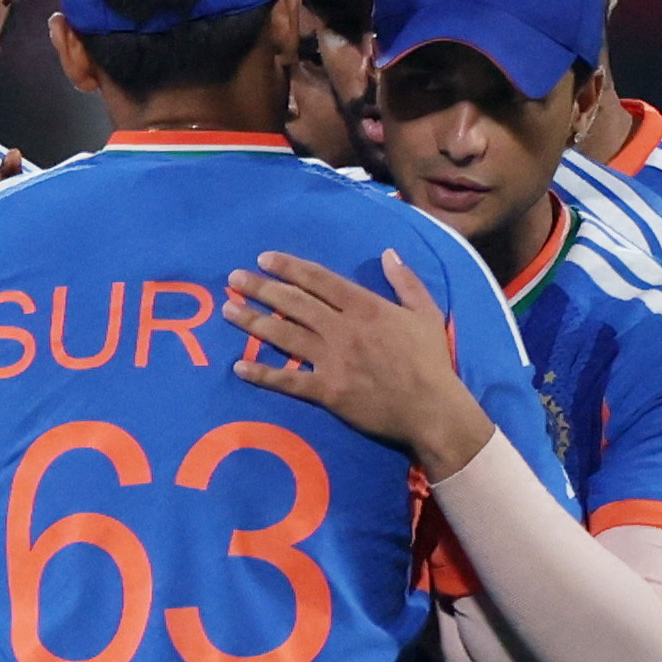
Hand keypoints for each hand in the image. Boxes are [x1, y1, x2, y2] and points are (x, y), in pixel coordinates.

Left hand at [220, 250, 495, 477]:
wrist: (432, 408)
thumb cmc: (431, 361)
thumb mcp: (426, 312)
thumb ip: (406, 281)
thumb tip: (389, 253)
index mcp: (365, 307)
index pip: (319, 280)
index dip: (289, 267)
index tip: (264, 259)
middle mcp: (343, 329)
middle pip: (294, 303)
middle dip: (261, 288)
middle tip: (234, 279)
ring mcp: (333, 360)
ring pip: (285, 335)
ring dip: (253, 322)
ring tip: (228, 310)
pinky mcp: (327, 391)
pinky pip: (288, 380)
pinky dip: (262, 374)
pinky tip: (238, 367)